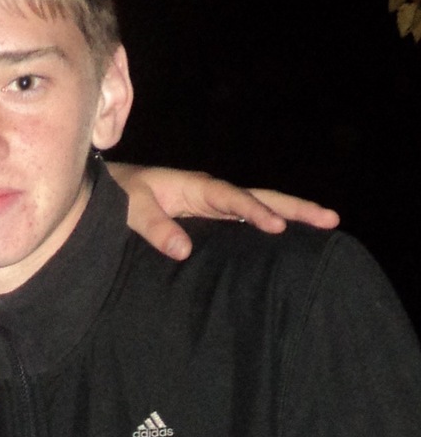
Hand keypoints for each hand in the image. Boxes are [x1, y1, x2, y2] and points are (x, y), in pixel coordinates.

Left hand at [109, 163, 339, 261]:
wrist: (104, 194)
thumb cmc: (115, 198)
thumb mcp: (129, 210)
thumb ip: (153, 227)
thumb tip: (183, 249)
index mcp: (195, 187)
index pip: (232, 199)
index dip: (254, 212)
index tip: (276, 227)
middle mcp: (211, 194)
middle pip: (260, 198)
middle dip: (295, 208)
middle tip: (330, 219)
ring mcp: (214, 208)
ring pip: (260, 208)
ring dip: (291, 217)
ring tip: (326, 226)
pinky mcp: (210, 222)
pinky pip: (245, 225)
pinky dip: (268, 229)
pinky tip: (289, 244)